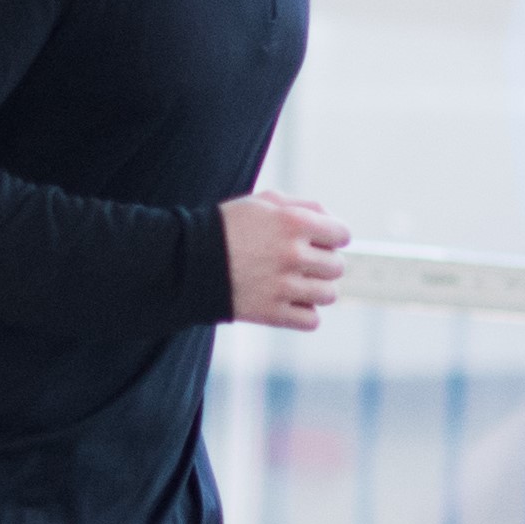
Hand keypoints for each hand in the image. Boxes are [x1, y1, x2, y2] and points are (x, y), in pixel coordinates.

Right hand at [224, 190, 349, 330]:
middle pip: (337, 266)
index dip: (330, 237)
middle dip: (321, 263)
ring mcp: (282, 287)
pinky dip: (304, 314)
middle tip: (297, 263)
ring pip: (329, 295)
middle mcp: (292, 254)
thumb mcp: (262, 202)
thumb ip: (304, 206)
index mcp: (293, 222)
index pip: (342, 235)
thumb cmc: (225, 227)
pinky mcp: (270, 313)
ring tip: (294, 284)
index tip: (315, 241)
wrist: (182, 261)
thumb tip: (334, 225)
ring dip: (316, 290)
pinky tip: (287, 302)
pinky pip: (311, 321)